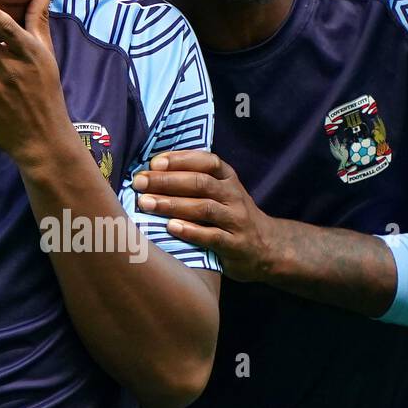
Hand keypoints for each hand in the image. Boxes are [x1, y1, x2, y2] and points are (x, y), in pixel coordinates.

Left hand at [132, 150, 271, 283]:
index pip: (206, 161)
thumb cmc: (231, 216)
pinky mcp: (235, 245)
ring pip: (204, 208)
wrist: (267, 248)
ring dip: (172, 204)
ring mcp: (236, 220)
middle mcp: (233, 196)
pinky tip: (170, 227)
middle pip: (200, 183)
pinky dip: (191, 231)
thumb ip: (195, 180)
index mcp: (228, 178)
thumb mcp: (222, 192)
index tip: (154, 162)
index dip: (180, 160)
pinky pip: (212, 236)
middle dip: (167, 181)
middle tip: (139, 183)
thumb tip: (152, 170)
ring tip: (146, 203)